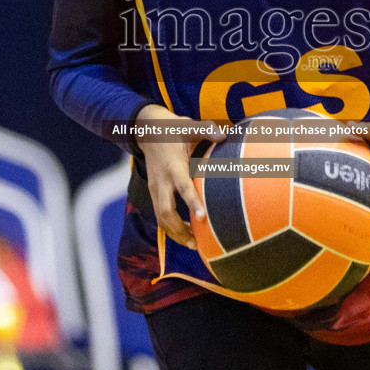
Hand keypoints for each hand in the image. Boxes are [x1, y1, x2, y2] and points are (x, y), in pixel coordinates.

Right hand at [136, 104, 226, 247]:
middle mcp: (161, 180)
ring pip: (160, 217)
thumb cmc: (171, 128)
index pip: (183, 187)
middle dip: (179, 230)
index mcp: (172, 166)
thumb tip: (224, 135)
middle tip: (195, 243)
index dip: (192, 202)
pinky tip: (185, 233)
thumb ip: (206, 130)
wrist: (145, 129)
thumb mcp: (187, 125)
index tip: (203, 217)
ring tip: (192, 244)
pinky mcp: (153, 191)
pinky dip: (170, 227)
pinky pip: (159, 214)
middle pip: (165, 211)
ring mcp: (155, 187)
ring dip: (174, 232)